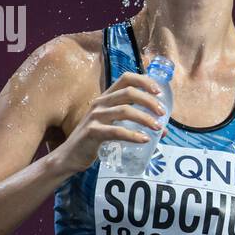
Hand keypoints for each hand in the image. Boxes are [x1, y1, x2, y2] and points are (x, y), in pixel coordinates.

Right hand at [51, 71, 166, 174]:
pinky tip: (144, 139)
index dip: (144, 81)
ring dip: (145, 118)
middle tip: (162, 113)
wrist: (70, 156)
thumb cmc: (95, 139)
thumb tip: (163, 128)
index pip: (126, 78)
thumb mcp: (113, 125)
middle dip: (149, 101)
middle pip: (129, 92)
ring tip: (158, 128)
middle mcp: (100, 103)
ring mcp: (95, 117)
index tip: (159, 91)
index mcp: (106, 97)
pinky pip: (116, 131)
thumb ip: (134, 123)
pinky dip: (133, 135)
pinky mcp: (92, 132)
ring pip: (125, 111)